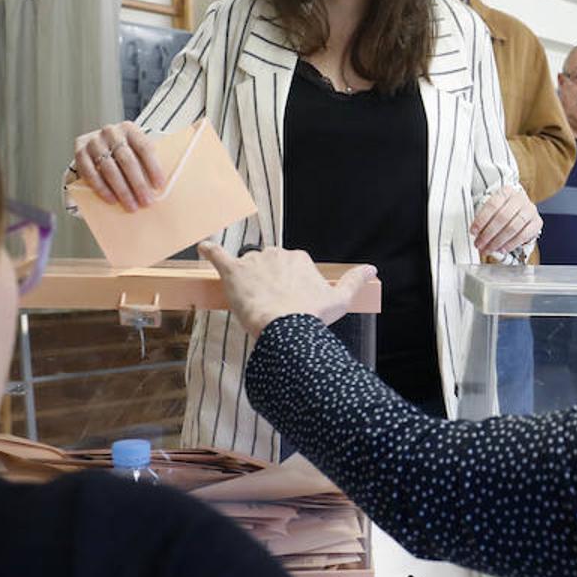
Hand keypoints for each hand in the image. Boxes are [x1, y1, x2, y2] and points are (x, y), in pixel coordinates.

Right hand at [72, 121, 165, 211]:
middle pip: (127, 160)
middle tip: (146, 202)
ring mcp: (94, 142)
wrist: (98, 145)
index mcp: (129, 128)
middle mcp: (110, 132)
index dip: (153, 167)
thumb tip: (156, 187)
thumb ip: (145, 161)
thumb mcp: (136, 149)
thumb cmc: (124, 151)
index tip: (159, 186)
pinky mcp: (80, 153)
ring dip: (122, 190)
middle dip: (138, 184)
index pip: (144, 148)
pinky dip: (102, 189)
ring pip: (109, 169)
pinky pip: (91, 173)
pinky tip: (112, 200)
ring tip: (131, 205)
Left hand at [198, 241, 375, 337]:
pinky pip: (217, 255)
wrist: (285, 328)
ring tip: (248, 301)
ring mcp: (253, 261)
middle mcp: (277, 253)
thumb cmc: (312, 317)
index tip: (288, 302)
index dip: (287, 286)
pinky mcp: (232, 271)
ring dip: (246, 280)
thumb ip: (354, 280)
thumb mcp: (339, 300)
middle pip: (268, 265)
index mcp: (299, 258)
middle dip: (267, 282)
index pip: (290, 267)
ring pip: (247, 267)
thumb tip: (372, 269)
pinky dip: (209, 251)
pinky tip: (203, 248)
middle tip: (269, 306)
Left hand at [470, 185, 541, 254]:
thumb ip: (484, 218)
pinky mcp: (537, 222)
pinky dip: (511, 244)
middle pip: (503, 217)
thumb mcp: (493, 209)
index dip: (481, 220)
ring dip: (498, 241)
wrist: (520, 210)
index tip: (473, 232)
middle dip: (489, 234)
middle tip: (479, 244)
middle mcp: (520, 199)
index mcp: (506, 191)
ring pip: (513, 227)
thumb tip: (475, 234)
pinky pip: (524, 235)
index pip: (492, 205)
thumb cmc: (503, 209)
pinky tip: (502, 249)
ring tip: (489, 249)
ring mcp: (530, 210)